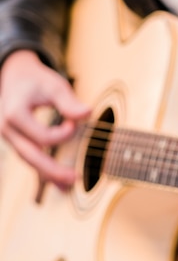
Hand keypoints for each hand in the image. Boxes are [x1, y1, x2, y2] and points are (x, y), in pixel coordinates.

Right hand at [0, 50, 90, 187]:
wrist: (15, 75)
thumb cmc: (36, 80)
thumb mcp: (53, 85)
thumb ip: (69, 101)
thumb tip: (88, 113)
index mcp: (14, 113)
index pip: (42, 136)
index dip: (63, 134)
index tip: (75, 123)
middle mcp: (7, 128)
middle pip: (30, 155)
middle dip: (52, 170)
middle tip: (74, 178)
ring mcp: (10, 136)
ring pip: (29, 160)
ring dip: (49, 174)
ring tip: (68, 185)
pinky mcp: (17, 140)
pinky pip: (30, 158)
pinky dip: (44, 170)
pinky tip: (59, 183)